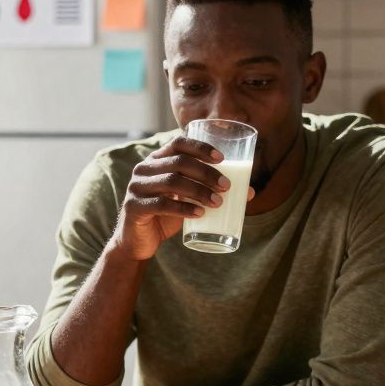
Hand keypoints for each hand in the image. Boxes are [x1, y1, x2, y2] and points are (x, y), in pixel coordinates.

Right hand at [111, 137, 231, 260]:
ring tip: (218, 202)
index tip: (222, 158)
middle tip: (226, 186)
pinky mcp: (134, 207)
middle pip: (178, 162)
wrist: (138, 241)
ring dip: (198, 191)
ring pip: (171, 181)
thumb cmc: (166, 215)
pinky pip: (161, 204)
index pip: (178, 143)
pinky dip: (183, 208)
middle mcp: (144, 169)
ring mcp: (136, 187)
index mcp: (157, 160)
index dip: (200, 147)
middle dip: (206, 173)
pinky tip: (199, 214)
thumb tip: (250, 192)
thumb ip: (211, 191)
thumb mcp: (189, 200)